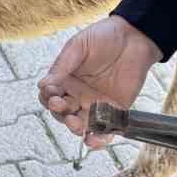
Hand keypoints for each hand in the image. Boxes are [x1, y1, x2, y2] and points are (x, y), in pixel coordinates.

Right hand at [38, 16, 161, 147]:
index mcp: (66, 79)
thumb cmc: (104, 37)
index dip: (47, 97)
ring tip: (75, 124)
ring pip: (80, 124)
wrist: (135, 37)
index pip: (50, 95)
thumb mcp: (78, 46)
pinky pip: (104, 130)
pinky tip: (92, 140)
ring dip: (75, 128)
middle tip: (60, 105)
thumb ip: (62, 66)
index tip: (51, 92)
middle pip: (62, 113)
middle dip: (59, 113)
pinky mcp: (115, 111)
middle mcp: (79, 94)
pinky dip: (98, 139)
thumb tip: (42, 84)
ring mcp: (96, 104)